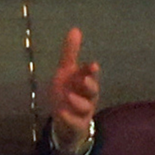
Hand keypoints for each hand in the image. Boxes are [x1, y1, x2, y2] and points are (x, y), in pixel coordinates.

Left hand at [48, 27, 99, 154]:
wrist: (66, 121)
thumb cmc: (69, 92)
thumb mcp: (66, 72)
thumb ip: (70, 52)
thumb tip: (75, 29)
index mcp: (85, 82)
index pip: (89, 74)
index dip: (90, 70)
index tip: (92, 65)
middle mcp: (87, 97)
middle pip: (92, 91)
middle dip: (90, 85)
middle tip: (84, 80)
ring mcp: (83, 112)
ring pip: (85, 107)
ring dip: (78, 102)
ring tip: (69, 97)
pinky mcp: (77, 125)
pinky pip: (75, 123)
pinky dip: (69, 118)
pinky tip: (61, 113)